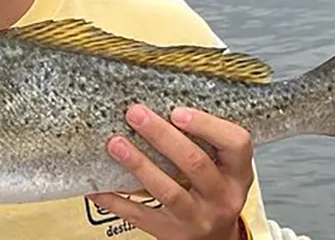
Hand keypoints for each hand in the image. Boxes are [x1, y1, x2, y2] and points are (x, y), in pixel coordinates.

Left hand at [88, 104, 253, 239]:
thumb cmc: (213, 194)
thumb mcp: (223, 170)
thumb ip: (204, 143)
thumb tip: (158, 106)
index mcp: (237, 174)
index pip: (236, 144)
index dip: (207, 125)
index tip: (177, 111)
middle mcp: (222, 197)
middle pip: (194, 163)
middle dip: (161, 136)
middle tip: (135, 114)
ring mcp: (197, 218)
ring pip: (167, 190)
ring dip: (138, 164)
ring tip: (115, 144)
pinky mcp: (171, 233)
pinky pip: (140, 215)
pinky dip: (115, 200)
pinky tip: (97, 186)